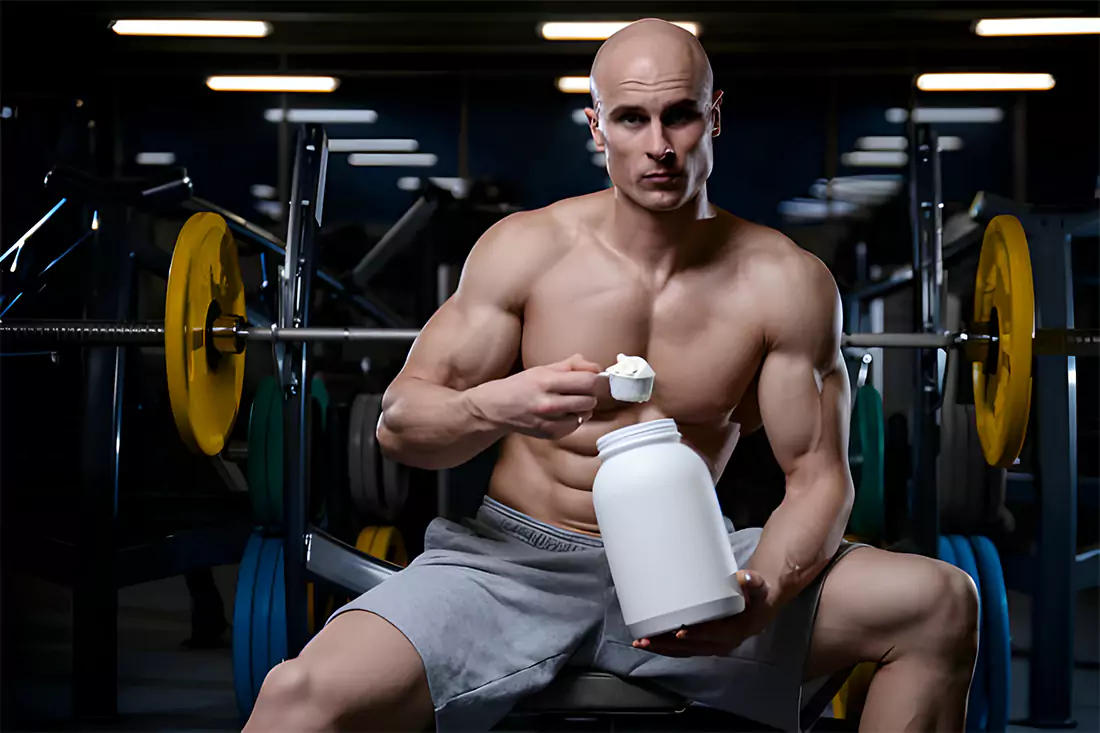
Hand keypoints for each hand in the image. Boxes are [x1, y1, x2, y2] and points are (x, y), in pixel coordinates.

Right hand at [467, 353, 600, 439]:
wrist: (494, 409)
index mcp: (546, 382)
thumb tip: (595, 367)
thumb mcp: (541, 369)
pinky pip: (574, 426)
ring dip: (583, 407)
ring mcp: (548, 421)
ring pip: (584, 414)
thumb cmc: (519, 386)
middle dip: (589, 393)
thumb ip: (570, 365)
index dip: (595, 379)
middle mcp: (548, 403)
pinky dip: (574, 419)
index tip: (593, 377)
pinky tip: (563, 413)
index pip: (587, 381)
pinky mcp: (549, 434)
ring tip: (571, 401)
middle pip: (589, 399)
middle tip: (581, 390)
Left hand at [632, 571, 771, 656]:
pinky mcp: (702, 642)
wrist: (759, 606)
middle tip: (645, 640)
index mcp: (734, 631)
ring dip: (661, 648)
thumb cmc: (757, 595)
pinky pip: (682, 649)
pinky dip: (665, 647)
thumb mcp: (758, 587)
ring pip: (683, 651)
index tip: (679, 632)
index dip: (697, 634)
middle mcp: (721, 643)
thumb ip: (752, 581)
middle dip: (667, 644)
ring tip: (640, 642)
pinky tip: (649, 642)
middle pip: (691, 647)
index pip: (713, 634)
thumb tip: (744, 576)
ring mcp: (711, 645)